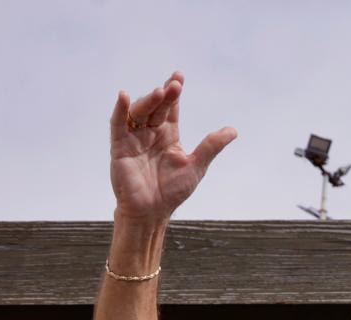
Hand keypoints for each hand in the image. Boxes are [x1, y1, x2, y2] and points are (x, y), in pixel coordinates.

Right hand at [110, 72, 236, 222]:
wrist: (151, 212)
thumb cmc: (172, 191)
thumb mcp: (196, 166)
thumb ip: (211, 147)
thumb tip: (233, 130)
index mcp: (168, 135)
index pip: (171, 108)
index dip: (174, 93)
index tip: (179, 77)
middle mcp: (150, 133)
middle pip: (156, 107)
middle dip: (164, 95)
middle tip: (174, 85)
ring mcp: (134, 138)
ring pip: (138, 112)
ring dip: (147, 101)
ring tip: (159, 93)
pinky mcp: (119, 147)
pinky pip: (117, 124)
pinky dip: (120, 110)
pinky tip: (125, 96)